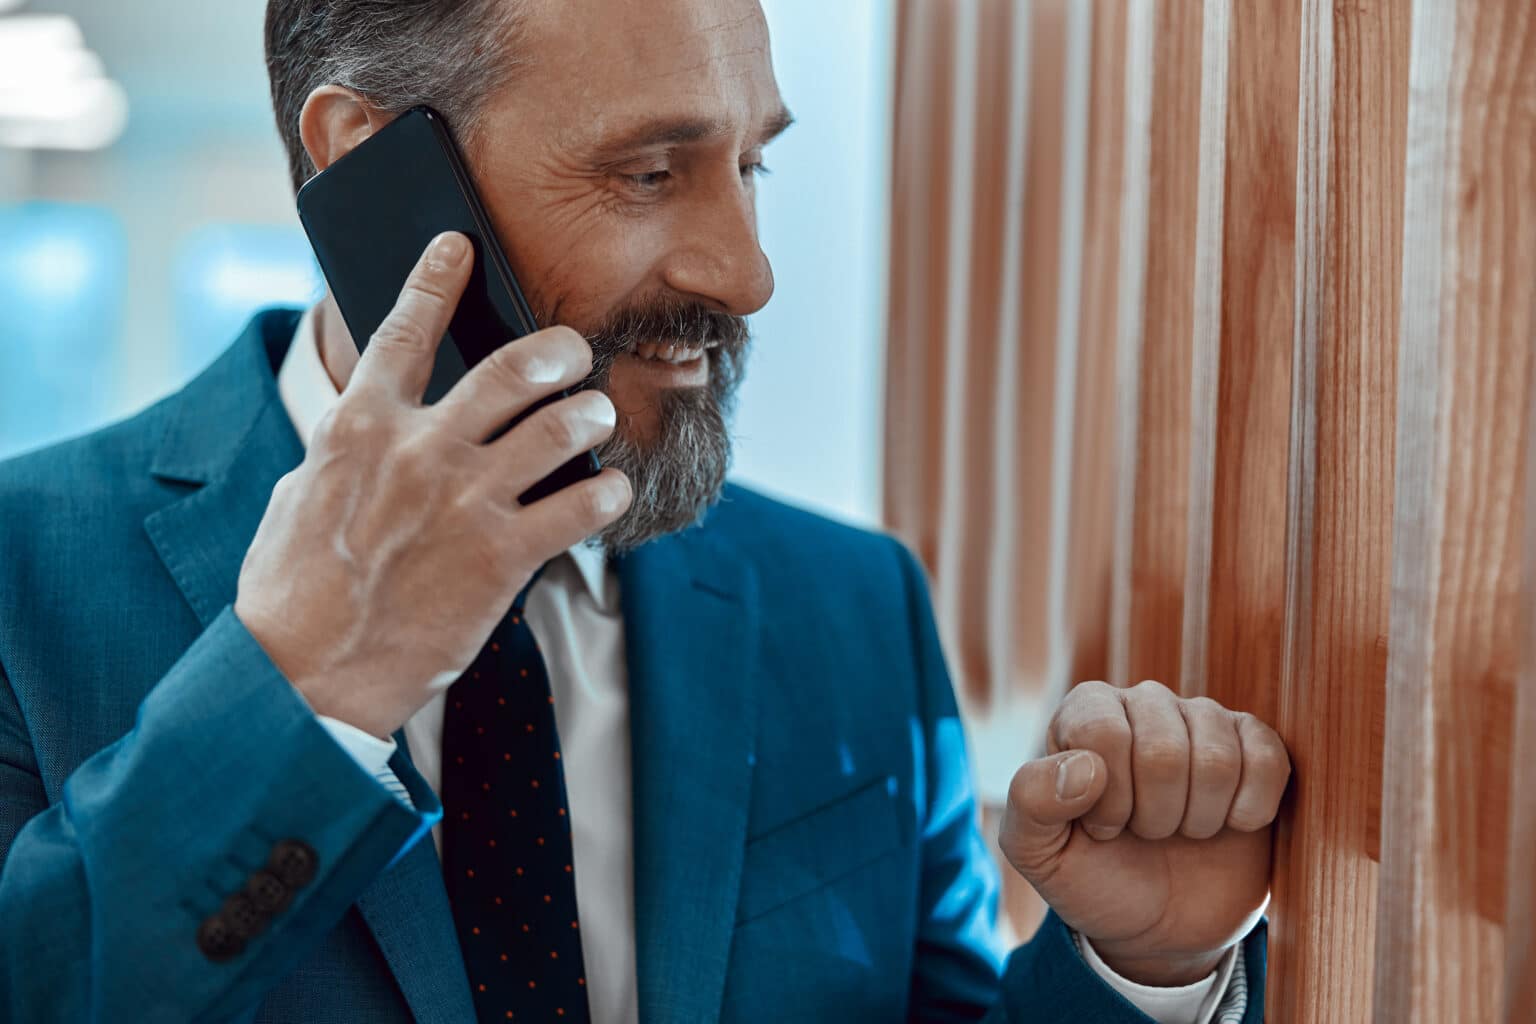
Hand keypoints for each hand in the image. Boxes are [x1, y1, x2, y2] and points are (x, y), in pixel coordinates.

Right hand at [235, 232, 632, 738]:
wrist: (304, 675)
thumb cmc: (292, 592)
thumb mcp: (298, 498)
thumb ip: (345, 452)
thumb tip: (368, 426)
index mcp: (357, 428)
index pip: (402, 330)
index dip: (435, 278)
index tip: (459, 244)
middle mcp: (419, 450)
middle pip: (512, 369)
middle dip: (558, 349)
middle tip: (575, 349)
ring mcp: (465, 501)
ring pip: (560, 428)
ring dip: (591, 413)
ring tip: (598, 413)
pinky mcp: (502, 557)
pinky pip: (581, 508)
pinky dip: (608, 492)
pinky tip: (613, 490)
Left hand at [997, 680, 1289, 986]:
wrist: (1160, 923)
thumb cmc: (1093, 876)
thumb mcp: (1038, 853)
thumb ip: (1032, 804)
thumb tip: (1083, 768)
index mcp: (1084, 712)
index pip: (1103, 734)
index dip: (1108, 799)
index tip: (1102, 826)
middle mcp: (1143, 701)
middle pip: (1163, 751)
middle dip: (1154, 816)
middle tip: (1145, 832)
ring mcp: (1202, 719)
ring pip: (1217, 759)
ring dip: (1198, 819)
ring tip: (1179, 829)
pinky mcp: (1254, 745)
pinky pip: (1268, 760)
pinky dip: (1249, 811)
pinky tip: (1228, 824)